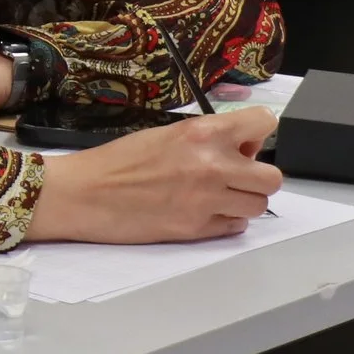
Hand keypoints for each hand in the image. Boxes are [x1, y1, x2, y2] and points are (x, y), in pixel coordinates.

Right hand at [29, 108, 282, 243]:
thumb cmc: (114, 162)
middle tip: (232, 176)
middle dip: (255, 177)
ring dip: (242, 201)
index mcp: (202, 134)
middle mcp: (212, 166)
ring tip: (215, 197)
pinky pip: (235, 227)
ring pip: (258, 205)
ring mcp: (206, 201)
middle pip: (272, 177)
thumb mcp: (164, 134)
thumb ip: (206, 139)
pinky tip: (201, 212)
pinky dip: (225, 221)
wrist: (81, 194)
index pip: (264, 125)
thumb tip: (237, 150)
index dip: (256, 135)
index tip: (245, 143)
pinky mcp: (196, 229)